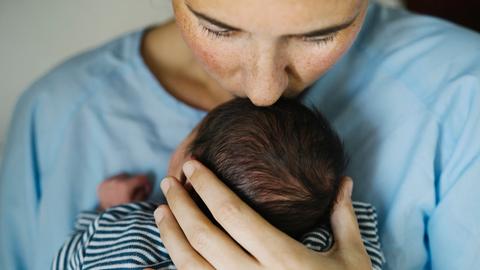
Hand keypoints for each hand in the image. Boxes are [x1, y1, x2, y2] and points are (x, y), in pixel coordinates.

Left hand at [97, 173, 151, 210]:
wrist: (107, 220)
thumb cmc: (125, 212)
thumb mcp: (139, 204)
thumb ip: (144, 192)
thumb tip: (144, 186)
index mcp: (125, 186)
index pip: (142, 177)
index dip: (146, 184)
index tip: (145, 190)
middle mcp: (115, 181)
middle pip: (131, 176)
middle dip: (134, 183)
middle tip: (134, 192)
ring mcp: (107, 183)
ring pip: (121, 177)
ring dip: (125, 182)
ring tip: (124, 192)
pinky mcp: (101, 185)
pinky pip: (112, 179)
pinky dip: (116, 184)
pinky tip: (116, 193)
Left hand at [154, 160, 370, 269]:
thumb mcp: (353, 258)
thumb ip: (343, 218)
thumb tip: (346, 181)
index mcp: (283, 258)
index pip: (232, 212)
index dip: (207, 185)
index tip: (192, 165)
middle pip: (203, 235)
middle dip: (180, 204)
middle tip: (169, 181)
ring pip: (189, 266)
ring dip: (169, 236)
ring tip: (162, 212)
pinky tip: (158, 262)